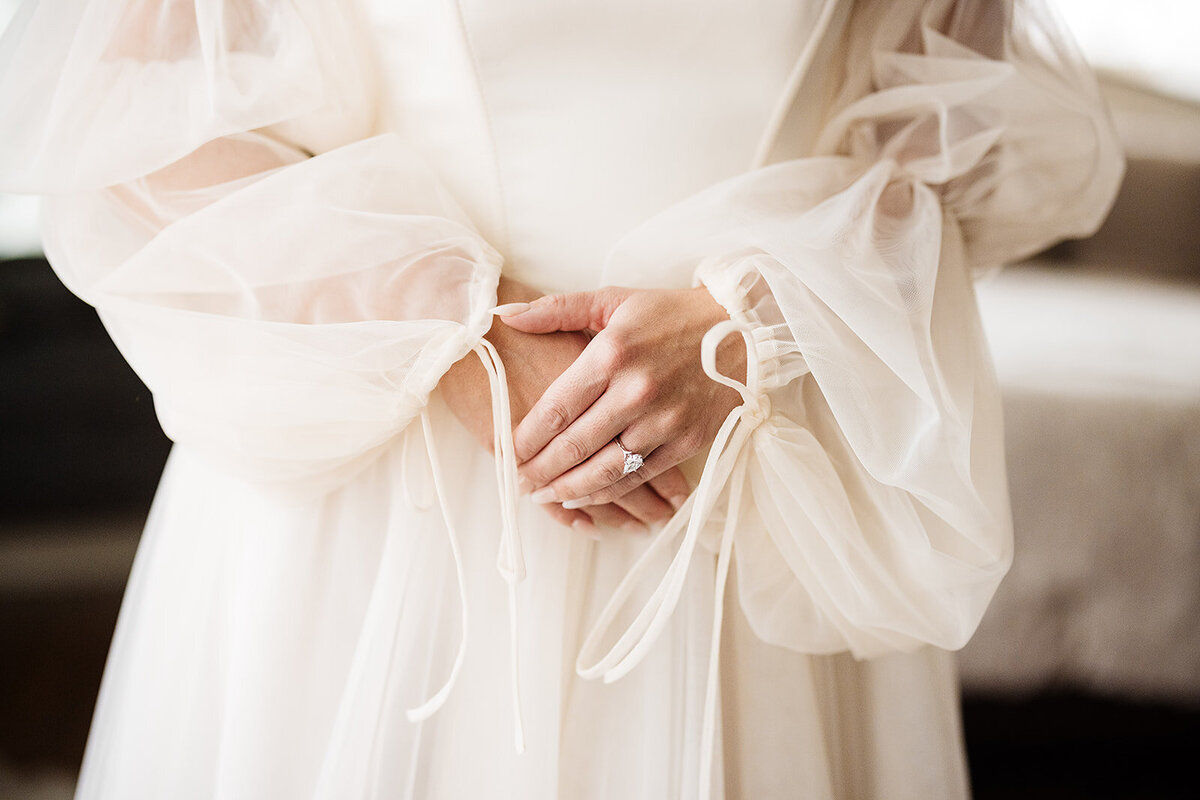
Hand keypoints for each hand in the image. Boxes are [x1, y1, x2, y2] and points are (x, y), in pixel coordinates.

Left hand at [439, 277, 691, 533]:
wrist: (741, 328)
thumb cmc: (671, 313)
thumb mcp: (613, 299)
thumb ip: (556, 310)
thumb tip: (506, 316)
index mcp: (612, 353)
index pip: (556, 409)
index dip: (526, 437)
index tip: (508, 451)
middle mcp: (636, 390)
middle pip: (574, 445)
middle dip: (539, 470)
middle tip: (518, 482)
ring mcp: (664, 420)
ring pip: (604, 469)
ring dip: (568, 488)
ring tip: (544, 495)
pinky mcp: (686, 441)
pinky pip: (638, 476)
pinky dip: (608, 492)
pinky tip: (585, 494)